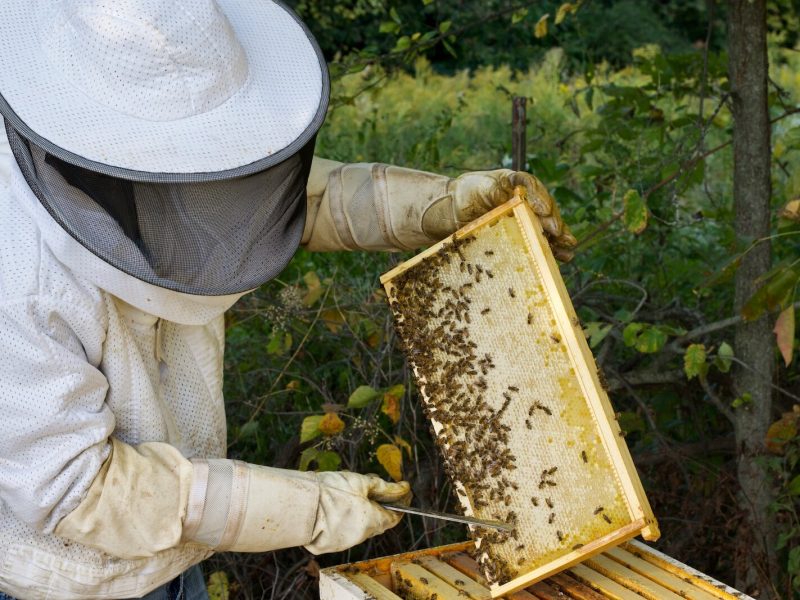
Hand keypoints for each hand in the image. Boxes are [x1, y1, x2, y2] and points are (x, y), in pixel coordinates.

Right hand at [305, 471, 411, 554]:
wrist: (300, 505)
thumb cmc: (331, 491)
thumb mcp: (360, 482)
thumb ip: (383, 487)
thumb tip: (403, 489)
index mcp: (373, 521)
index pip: (394, 516)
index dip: (399, 504)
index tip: (401, 493)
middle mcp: (361, 536)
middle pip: (378, 521)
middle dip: (378, 506)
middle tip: (372, 488)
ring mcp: (345, 542)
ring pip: (361, 526)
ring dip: (362, 513)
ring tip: (350, 494)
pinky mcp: (330, 544)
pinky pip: (345, 531)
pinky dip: (346, 520)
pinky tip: (337, 506)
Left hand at [425, 169, 577, 260]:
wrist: (451, 212)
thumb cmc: (466, 194)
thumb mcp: (477, 188)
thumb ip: (493, 191)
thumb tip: (515, 197)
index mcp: (514, 183)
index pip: (531, 187)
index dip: (540, 198)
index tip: (544, 210)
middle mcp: (524, 201)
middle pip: (543, 209)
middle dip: (552, 221)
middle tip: (556, 232)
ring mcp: (524, 219)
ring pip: (545, 227)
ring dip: (558, 238)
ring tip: (568, 247)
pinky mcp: (520, 236)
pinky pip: (538, 242)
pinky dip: (550, 249)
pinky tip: (562, 257)